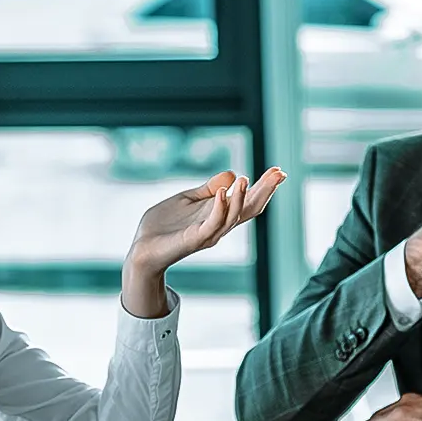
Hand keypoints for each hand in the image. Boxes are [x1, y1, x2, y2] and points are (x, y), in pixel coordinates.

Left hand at [127, 168, 285, 275]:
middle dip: (265, 192)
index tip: (279, 171)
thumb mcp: (188, 199)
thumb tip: (231, 174)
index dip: (264, 187)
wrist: (142, 249)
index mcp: (219, 216)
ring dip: (242, 197)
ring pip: (233, 217)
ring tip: (246, 178)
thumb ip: (208, 188)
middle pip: (249, 209)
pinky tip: (223, 192)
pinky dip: (219, 208)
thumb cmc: (164, 226)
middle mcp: (219, 226)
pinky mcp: (194, 239)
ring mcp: (208, 234)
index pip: (248, 201)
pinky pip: (212, 224)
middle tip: (279, 174)